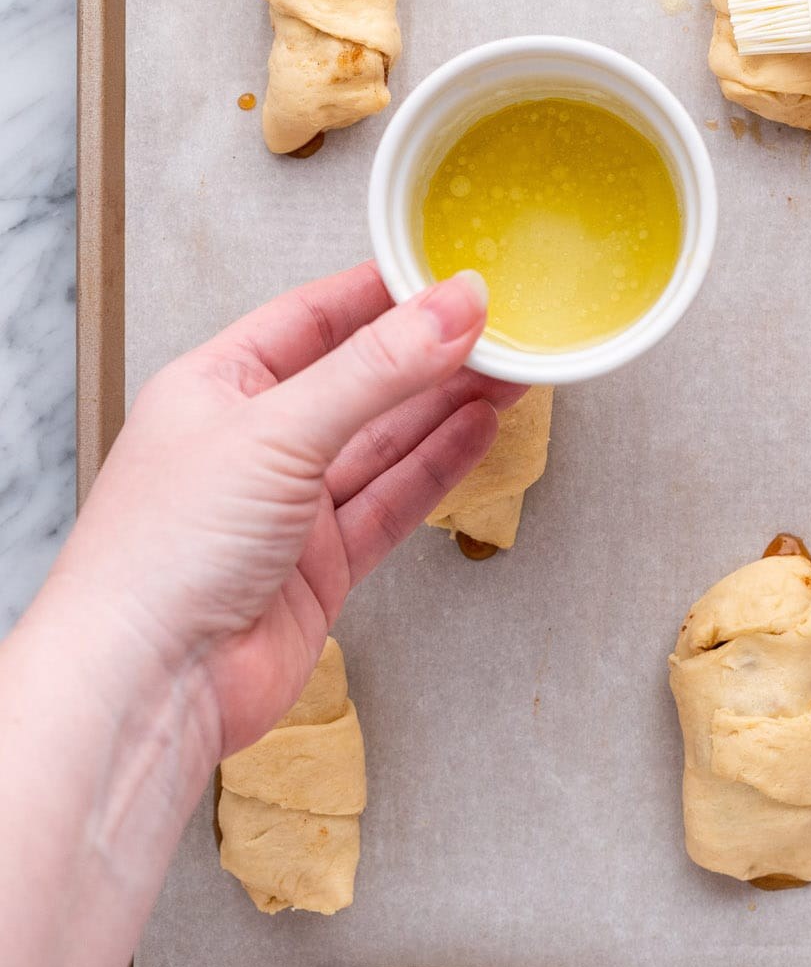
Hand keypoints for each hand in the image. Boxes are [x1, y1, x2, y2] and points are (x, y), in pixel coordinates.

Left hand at [53, 262, 520, 759]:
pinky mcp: (320, 568)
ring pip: (384, 442)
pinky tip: (476, 430)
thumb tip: (448, 310)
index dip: (384, 295)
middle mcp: (250, 444)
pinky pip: (392, 502)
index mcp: (214, 387)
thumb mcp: (276, 432)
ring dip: (445, 405)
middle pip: (359, 380)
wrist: (148, 688)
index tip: (449, 278)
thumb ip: (374, 371)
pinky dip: (438, 466)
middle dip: (429, 353)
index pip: (312, 317)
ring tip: (506, 370)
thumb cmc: (160, 557)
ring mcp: (288, 509)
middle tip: (498, 327)